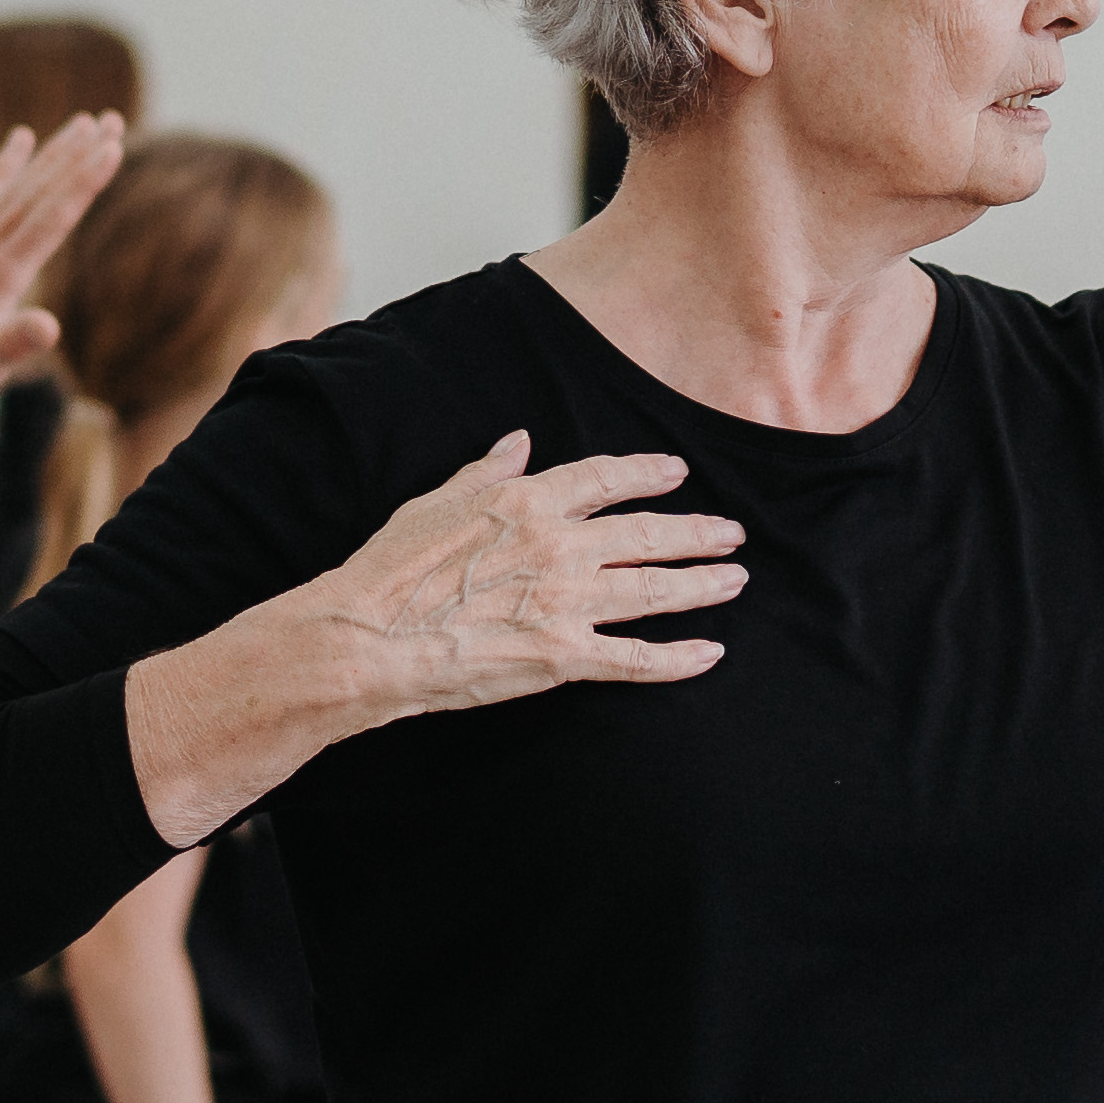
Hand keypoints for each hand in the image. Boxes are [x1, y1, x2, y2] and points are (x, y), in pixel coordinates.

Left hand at [0, 116, 126, 424]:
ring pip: (16, 187)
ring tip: (83, 121)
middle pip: (40, 193)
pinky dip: (5, 164)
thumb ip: (10, 346)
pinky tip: (22, 139)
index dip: (83, 183)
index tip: (111, 148)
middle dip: (78, 156)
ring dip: (52, 153)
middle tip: (113, 120)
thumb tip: (49, 327)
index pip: (50, 221)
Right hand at [297, 436, 745, 718]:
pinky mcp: (564, 657)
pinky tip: (710, 654)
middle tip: (731, 533)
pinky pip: (636, 658)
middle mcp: (558, 547)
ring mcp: (566, 603)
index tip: (677, 473)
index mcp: (526, 503)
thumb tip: (519, 444)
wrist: (370, 641)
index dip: (648, 473)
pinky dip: (678, 659)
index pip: (605, 479)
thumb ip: (484, 473)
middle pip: (647, 535)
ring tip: (734, 580)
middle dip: (697, 532)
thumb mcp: (434, 503)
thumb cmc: (391, 572)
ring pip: (655, 590)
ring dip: (702, 585)